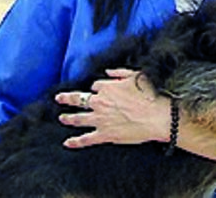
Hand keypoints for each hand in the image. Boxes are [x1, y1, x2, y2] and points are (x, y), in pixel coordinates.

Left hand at [54, 68, 169, 148]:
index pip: (95, 86)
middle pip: (79, 99)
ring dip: (68, 118)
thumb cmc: (149, 95)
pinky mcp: (105, 134)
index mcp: (105, 88)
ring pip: (79, 118)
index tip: (99, 90)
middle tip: (59, 98)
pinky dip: (76, 141)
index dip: (97, 88)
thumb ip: (119, 72)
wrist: (157, 116)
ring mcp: (100, 120)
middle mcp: (99, 102)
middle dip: (67, 99)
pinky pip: (87, 139)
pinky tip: (67, 143)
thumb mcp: (135, 75)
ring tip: (62, 118)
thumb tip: (108, 72)